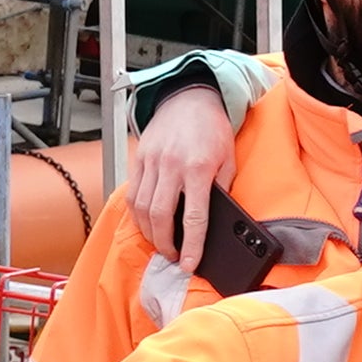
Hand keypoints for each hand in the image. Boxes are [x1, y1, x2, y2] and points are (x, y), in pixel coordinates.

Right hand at [119, 81, 238, 262]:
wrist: (190, 98)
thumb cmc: (212, 129)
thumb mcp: (229, 159)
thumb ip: (222, 189)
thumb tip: (215, 219)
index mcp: (199, 168)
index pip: (194, 217)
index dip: (191, 246)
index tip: (188, 263)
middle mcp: (172, 166)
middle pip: (160, 217)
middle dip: (165, 244)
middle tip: (172, 256)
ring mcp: (152, 162)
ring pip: (141, 208)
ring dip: (148, 232)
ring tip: (160, 243)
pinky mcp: (139, 158)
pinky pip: (132, 193)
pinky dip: (137, 214)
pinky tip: (146, 223)